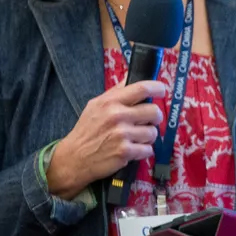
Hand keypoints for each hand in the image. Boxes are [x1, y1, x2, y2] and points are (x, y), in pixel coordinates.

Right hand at [47, 80, 167, 199]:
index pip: (142, 88)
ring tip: (134, 138)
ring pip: (153, 132)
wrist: (74, 158)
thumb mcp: (96, 105)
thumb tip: (132, 78)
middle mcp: (117, 116)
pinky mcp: (125, 152)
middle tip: (147, 121)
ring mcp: (122, 134)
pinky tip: (132, 150)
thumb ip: (115, 92)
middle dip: (154, 118)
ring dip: (147, 137)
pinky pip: (148, 149)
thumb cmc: (87, 131)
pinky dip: (143, 151)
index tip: (161, 91)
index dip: (158, 88)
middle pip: (154, 111)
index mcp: (110, 102)